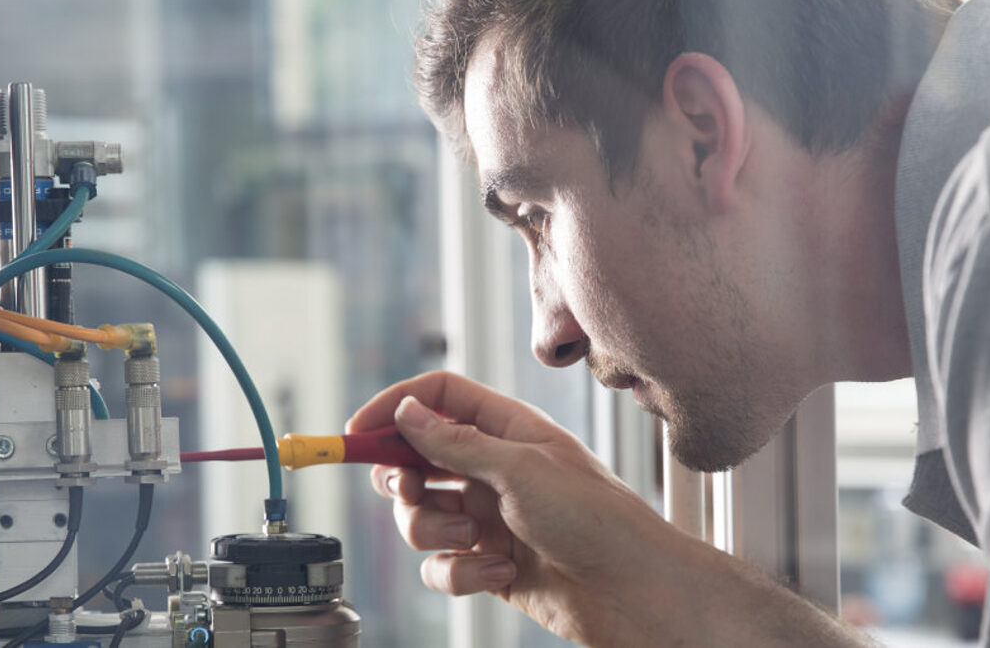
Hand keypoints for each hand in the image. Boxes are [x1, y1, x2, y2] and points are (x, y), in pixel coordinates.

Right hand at [346, 371, 706, 644]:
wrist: (634, 592)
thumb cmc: (597, 520)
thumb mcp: (521, 469)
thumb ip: (456, 442)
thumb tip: (406, 411)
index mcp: (507, 428)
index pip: (436, 397)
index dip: (392, 408)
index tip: (355, 433)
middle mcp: (493, 468)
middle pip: (415, 460)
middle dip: (404, 482)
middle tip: (411, 491)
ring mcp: (489, 517)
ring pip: (420, 518)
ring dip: (435, 534)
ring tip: (478, 541)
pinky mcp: (488, 563)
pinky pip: (440, 567)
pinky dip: (460, 574)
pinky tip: (500, 572)